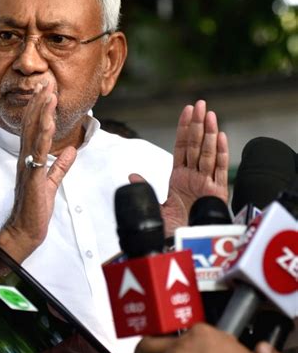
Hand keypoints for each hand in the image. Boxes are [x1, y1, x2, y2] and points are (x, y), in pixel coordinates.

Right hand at [0, 81, 76, 261]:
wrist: (25, 230)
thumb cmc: (35, 207)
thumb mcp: (51, 182)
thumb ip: (59, 166)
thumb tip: (70, 151)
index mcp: (29, 158)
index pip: (33, 129)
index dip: (39, 110)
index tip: (47, 93)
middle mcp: (25, 158)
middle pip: (31, 126)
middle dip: (40, 104)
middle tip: (47, 84)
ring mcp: (27, 167)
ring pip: (34, 135)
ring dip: (42, 114)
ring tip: (49, 96)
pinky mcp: (33, 178)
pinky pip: (38, 154)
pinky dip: (44, 137)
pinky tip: (49, 123)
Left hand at [131, 100, 228, 236]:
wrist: (183, 248)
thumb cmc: (172, 230)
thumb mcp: (154, 207)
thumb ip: (145, 189)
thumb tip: (131, 175)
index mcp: (179, 177)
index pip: (182, 147)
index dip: (184, 129)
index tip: (186, 111)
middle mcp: (194, 176)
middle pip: (196, 145)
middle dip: (197, 124)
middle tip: (199, 104)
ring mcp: (206, 182)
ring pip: (208, 153)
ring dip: (208, 133)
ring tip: (209, 114)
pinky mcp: (217, 192)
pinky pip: (219, 169)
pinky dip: (221, 153)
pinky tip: (220, 136)